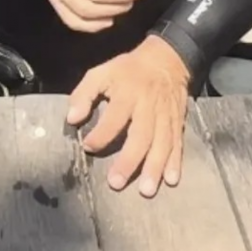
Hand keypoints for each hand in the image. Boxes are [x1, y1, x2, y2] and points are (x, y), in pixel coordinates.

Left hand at [66, 35, 189, 197]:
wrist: (166, 60)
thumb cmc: (127, 70)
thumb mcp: (101, 72)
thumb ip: (84, 94)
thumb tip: (72, 119)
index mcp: (128, 93)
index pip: (114, 117)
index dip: (101, 134)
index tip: (88, 147)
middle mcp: (148, 106)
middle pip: (140, 136)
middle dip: (129, 161)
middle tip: (116, 183)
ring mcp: (166, 116)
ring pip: (161, 144)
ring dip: (154, 168)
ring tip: (146, 190)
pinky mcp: (178, 122)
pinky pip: (178, 144)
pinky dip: (176, 162)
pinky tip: (172, 180)